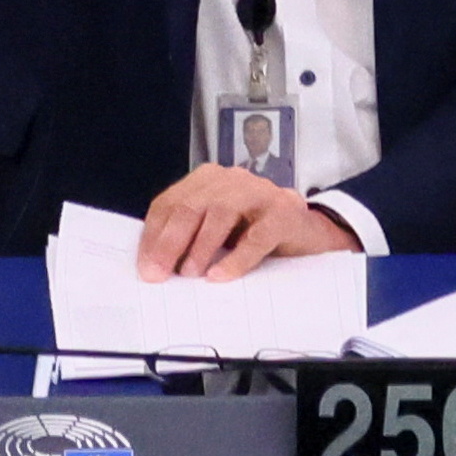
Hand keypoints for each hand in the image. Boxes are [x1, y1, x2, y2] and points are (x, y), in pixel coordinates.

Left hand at [135, 164, 353, 280]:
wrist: (309, 234)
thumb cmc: (255, 231)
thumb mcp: (218, 230)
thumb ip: (190, 236)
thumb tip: (155, 265)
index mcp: (209, 180)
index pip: (170, 202)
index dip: (154, 235)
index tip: (146, 266)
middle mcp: (231, 179)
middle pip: (191, 206)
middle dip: (170, 242)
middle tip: (159, 273)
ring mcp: (259, 192)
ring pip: (220, 213)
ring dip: (200, 246)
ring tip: (189, 274)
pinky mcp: (283, 212)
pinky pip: (256, 236)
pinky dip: (236, 258)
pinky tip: (221, 276)